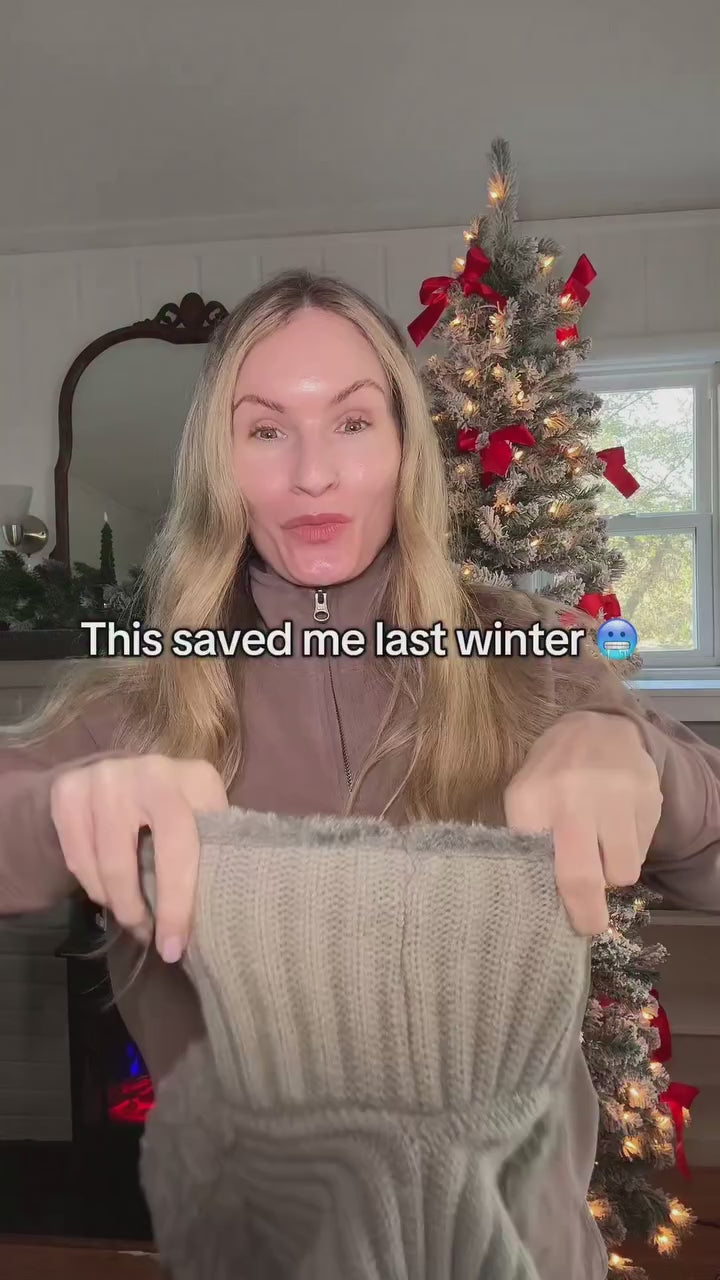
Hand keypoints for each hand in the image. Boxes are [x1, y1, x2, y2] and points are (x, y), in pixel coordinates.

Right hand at [49, 755, 227, 961]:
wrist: (122, 776)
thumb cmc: (174, 811)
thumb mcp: (201, 822)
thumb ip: (209, 856)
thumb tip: (212, 920)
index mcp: (196, 779)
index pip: (186, 847)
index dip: (178, 902)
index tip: (174, 946)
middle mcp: (151, 771)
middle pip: (141, 854)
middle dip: (139, 908)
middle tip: (146, 939)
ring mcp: (106, 777)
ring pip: (106, 862)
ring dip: (117, 902)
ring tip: (131, 916)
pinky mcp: (69, 789)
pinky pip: (77, 857)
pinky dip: (92, 885)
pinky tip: (108, 891)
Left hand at [503, 710, 662, 934]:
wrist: (598, 727)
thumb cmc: (552, 774)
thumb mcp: (525, 799)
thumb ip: (529, 841)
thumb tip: (541, 898)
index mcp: (530, 799)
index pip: (537, 865)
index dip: (554, 902)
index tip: (564, 922)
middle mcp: (571, 796)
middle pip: (582, 877)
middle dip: (587, 913)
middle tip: (590, 924)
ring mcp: (613, 795)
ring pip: (623, 871)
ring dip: (614, 873)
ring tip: (603, 852)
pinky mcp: (647, 796)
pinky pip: (643, 849)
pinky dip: (632, 849)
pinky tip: (619, 826)